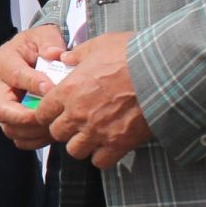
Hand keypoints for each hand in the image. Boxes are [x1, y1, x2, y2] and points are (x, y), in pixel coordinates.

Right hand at [0, 24, 67, 150]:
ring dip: (32, 132)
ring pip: (9, 127)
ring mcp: (2, 105)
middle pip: (2, 110)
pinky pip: (17, 137)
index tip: (51, 89)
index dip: (33, 84)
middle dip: (26, 118)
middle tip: (49, 118)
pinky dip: (34, 140)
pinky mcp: (11, 119)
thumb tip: (55, 54)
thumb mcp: (44, 35)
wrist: (33, 55)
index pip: (15, 76)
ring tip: (54, 127)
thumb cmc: (37, 45)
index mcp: (4, 63)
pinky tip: (51, 134)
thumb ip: (49, 42)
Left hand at [31, 31, 151, 169]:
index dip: (48, 111)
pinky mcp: (119, 143)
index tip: (57, 109)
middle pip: (56, 133)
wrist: (163, 72)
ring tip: (91, 135)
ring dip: (81, 144)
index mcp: (68, 90)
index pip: (43, 112)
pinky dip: (102, 156)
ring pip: (75, 150)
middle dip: (64, 128)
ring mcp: (97, 131)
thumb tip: (64, 57)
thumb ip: (77, 54)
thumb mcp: (99, 45)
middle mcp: (78, 114)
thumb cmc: (130, 54)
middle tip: (76, 121)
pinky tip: (108, 144)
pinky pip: (100, 161)